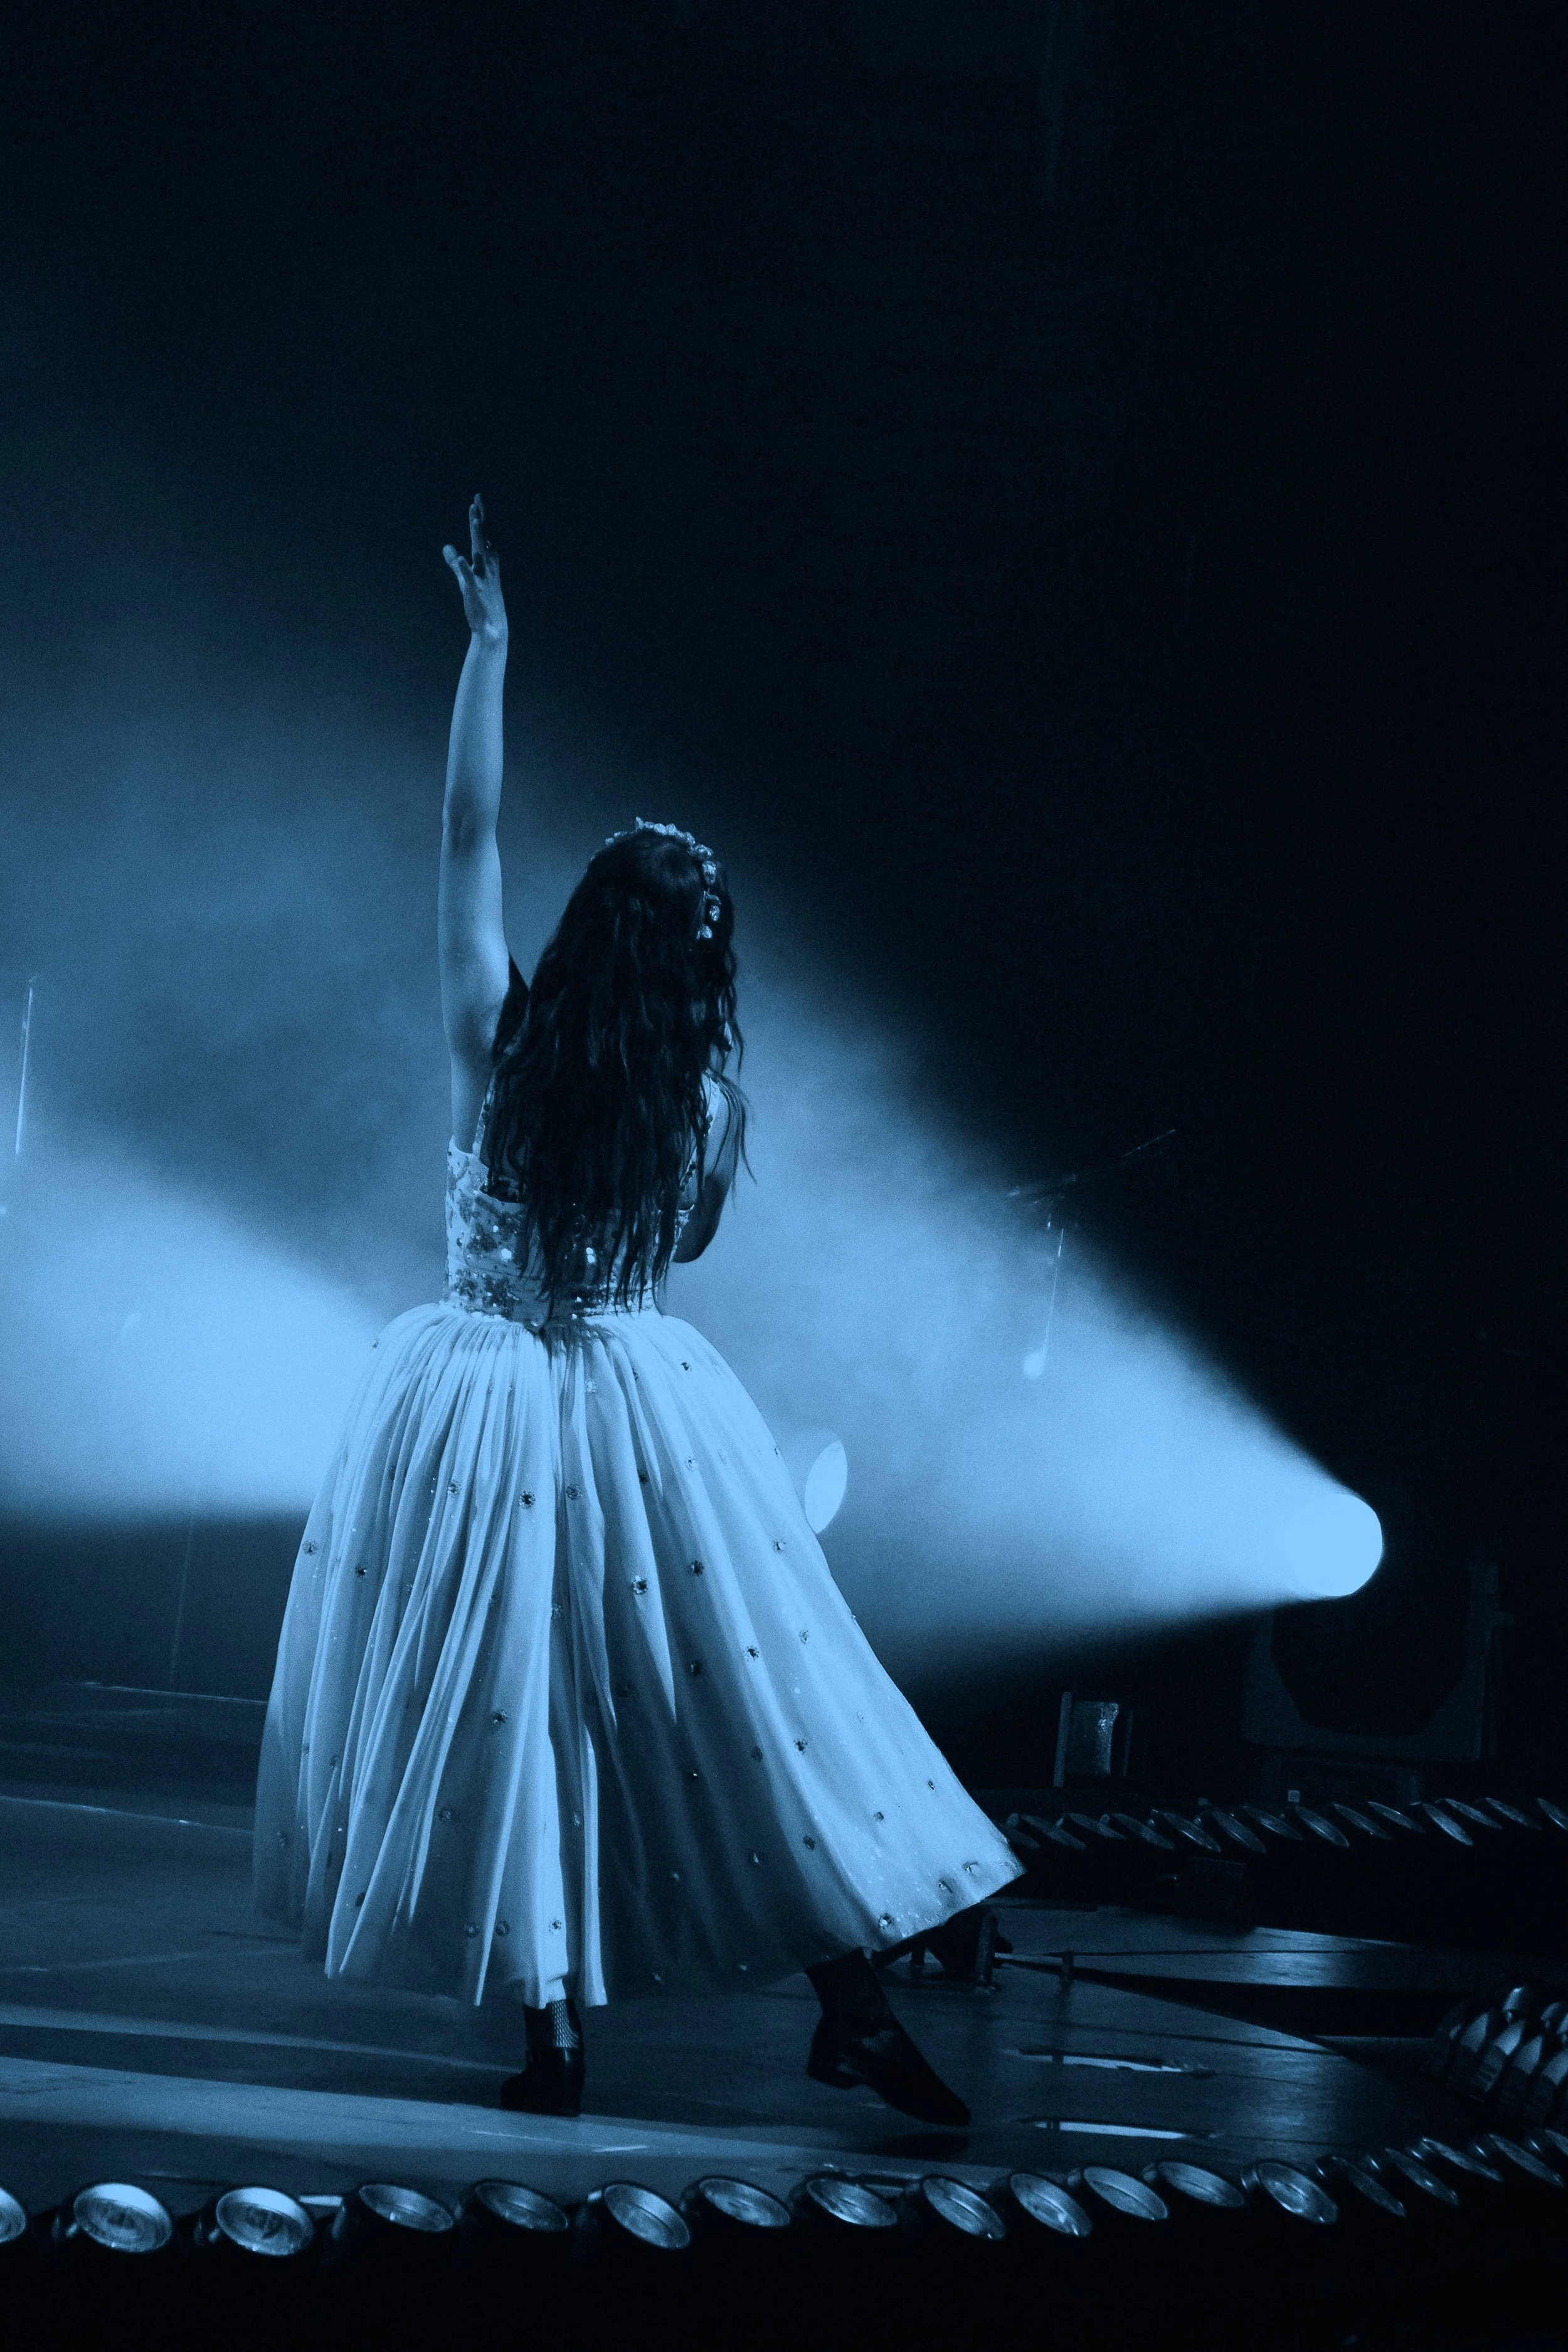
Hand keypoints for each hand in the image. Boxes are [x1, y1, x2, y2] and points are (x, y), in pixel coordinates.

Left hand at [443, 494, 507, 644]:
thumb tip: (446, 547)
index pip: (485, 536)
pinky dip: (465, 568)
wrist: (491, 628)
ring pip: (481, 554)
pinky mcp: (474, 592)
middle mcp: (488, 567)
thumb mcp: (465, 579)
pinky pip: (469, 578)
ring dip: (479, 537)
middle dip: (481, 520)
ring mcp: (482, 578)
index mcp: (488, 563)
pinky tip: (460, 557)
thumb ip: (456, 563)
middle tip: (477, 501)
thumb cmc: (480, 602)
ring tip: (475, 520)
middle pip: (484, 539)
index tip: (477, 499)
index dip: (482, 518)